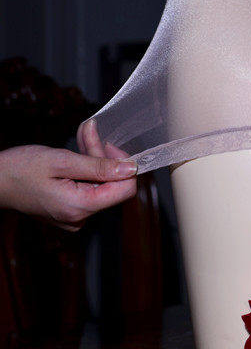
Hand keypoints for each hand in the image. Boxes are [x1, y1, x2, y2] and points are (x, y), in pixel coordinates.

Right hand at [0, 120, 136, 230]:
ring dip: (94, 156)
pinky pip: (89, 186)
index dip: (124, 166)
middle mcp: (80, 217)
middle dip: (103, 155)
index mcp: (79, 207)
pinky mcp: (70, 209)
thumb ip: (98, 166)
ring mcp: (74, 215)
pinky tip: (78, 150)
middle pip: (112, 184)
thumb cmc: (20, 169)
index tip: (109, 146)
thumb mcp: (61, 161)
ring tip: (83, 135)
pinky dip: (86, 166)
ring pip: (101, 182)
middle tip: (89, 132)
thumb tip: (131, 169)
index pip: (126, 190)